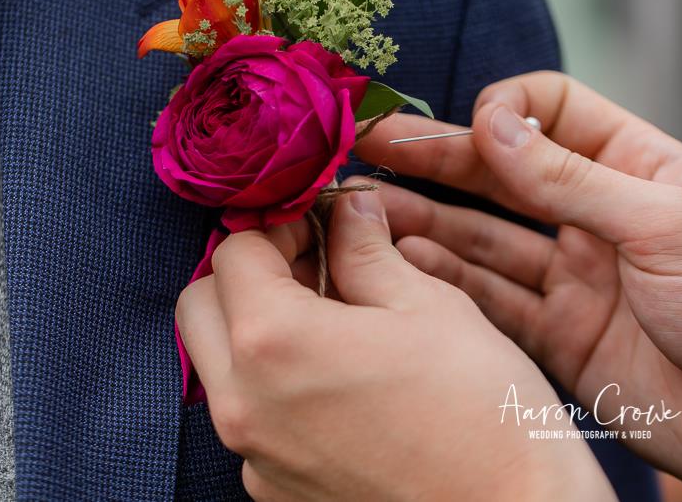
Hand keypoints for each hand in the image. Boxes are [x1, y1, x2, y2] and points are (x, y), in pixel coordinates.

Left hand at [176, 184, 614, 501]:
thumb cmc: (479, 411)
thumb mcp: (426, 305)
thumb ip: (366, 248)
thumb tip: (347, 207)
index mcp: (273, 340)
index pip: (235, 251)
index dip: (278, 226)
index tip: (318, 225)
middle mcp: (243, 401)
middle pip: (201, 305)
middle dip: (246, 274)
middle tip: (311, 266)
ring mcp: (252, 452)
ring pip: (215, 363)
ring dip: (251, 328)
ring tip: (326, 322)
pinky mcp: (270, 486)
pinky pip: (247, 415)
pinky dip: (271, 385)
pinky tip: (334, 382)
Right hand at [357, 71, 681, 498]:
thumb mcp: (663, 221)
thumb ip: (568, 174)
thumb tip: (489, 121)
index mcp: (634, 166)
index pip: (553, 108)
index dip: (505, 108)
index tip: (471, 124)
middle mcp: (595, 215)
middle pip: (500, 172)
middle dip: (436, 159)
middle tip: (373, 148)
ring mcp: (573, 275)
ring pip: (481, 238)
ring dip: (424, 220)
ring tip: (366, 208)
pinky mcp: (557, 333)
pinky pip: (488, 299)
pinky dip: (444, 281)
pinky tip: (405, 264)